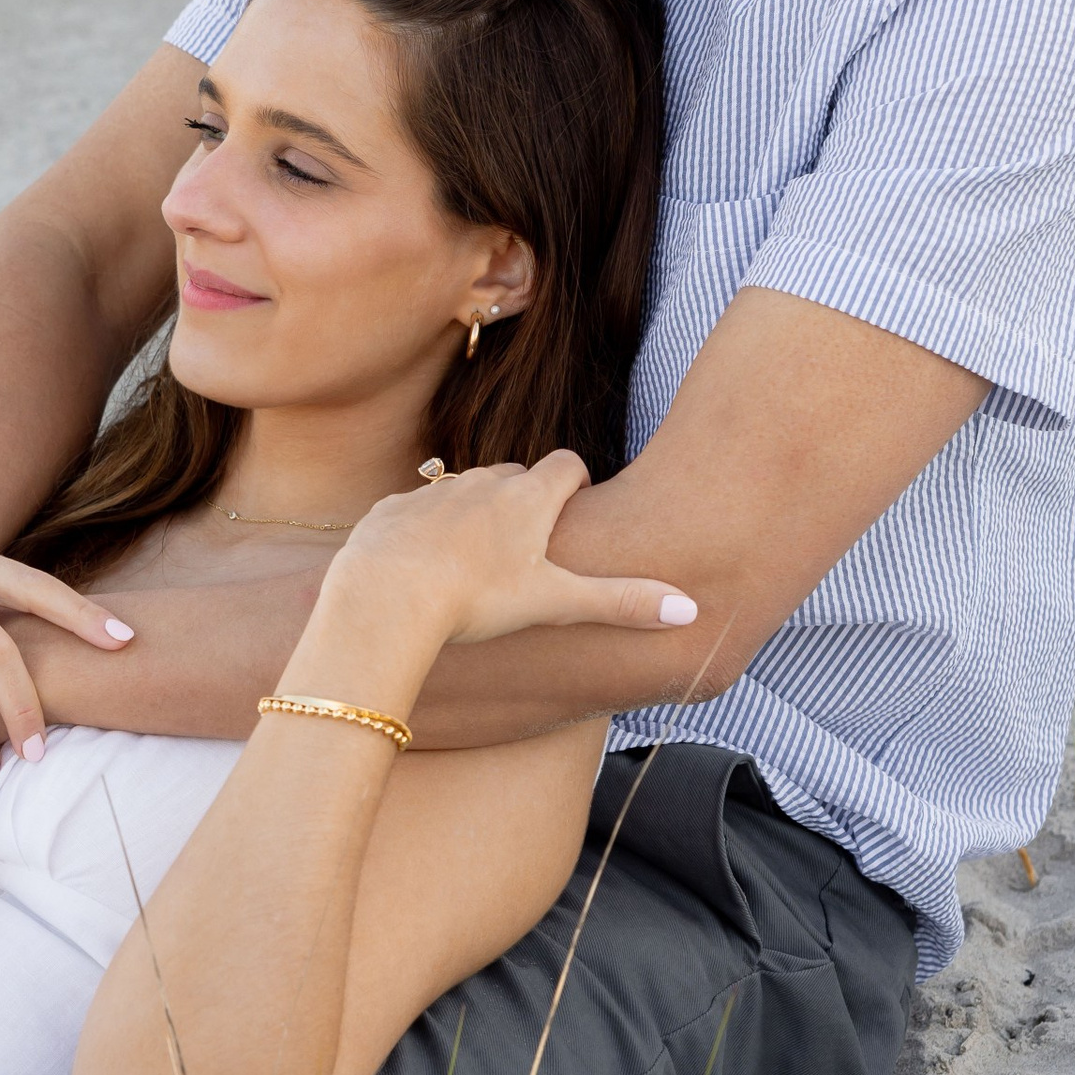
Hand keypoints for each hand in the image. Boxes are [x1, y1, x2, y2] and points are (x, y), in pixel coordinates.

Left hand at [314, 454, 697, 666]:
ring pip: (462, 490)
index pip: (565, 465)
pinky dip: (422, 529)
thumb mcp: (554, 602)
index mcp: (526, 498)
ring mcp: (430, 494)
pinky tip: (419, 563)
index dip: (575, 481)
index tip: (577, 502)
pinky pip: (413, 510)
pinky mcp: (389, 511)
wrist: (385, 596)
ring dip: (473, 512)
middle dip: (525, 497)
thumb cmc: (475, 600)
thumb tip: (689, 609)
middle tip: (529, 540)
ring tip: (474, 556)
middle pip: (513, 474)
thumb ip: (619, 602)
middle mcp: (479, 483)